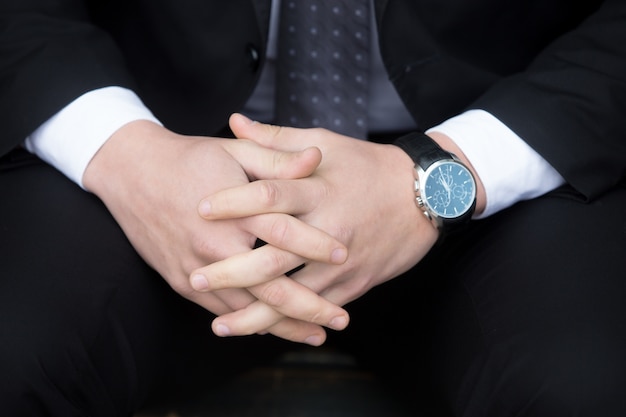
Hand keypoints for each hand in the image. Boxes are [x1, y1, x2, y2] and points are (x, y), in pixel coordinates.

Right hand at [83, 120, 349, 344]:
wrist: (131, 172)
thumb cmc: (189, 159)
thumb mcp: (234, 152)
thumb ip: (277, 159)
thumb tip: (317, 158)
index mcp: (233, 212)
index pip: (284, 234)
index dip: (317, 245)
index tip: (345, 256)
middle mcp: (214, 247)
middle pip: (269, 288)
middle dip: (310, 307)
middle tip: (341, 320)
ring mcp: (194, 270)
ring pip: (246, 310)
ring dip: (283, 326)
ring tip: (316, 335)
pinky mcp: (180, 281)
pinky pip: (220, 310)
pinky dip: (248, 324)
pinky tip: (272, 330)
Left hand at [193, 114, 439, 335]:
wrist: (425, 196)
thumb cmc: (367, 166)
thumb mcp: (325, 143)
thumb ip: (276, 139)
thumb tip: (233, 122)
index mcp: (318, 189)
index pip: (270, 195)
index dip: (234, 201)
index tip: (200, 209)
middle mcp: (328, 228)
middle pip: (275, 255)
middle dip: (234, 271)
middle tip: (196, 277)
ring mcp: (343, 261)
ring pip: (295, 293)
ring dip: (257, 314)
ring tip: (222, 325)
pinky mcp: (355, 283)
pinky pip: (319, 308)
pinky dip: (292, 323)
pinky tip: (265, 332)